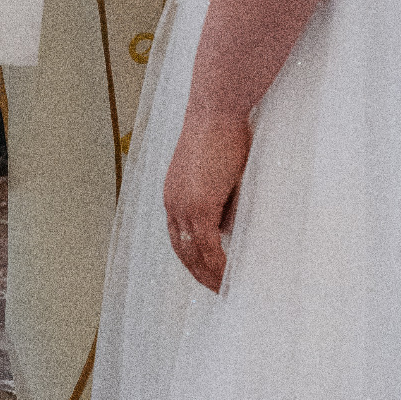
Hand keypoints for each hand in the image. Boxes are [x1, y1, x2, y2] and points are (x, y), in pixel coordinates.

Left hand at [163, 106, 250, 291]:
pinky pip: (208, 245)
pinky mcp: (200, 204)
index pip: (178, 236)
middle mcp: (172, 203)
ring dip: (208, 274)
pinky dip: (217, 265)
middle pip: (182, 250)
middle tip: (215, 289)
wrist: (215, 110)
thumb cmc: (221, 132)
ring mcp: (183, 205)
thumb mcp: (218, 173)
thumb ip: (220, 201)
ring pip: (193, 253)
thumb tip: (228, 227)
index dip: (191, 257)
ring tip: (223, 289)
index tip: (205, 271)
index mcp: (173, 194)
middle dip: (198, 273)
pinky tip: (228, 277)